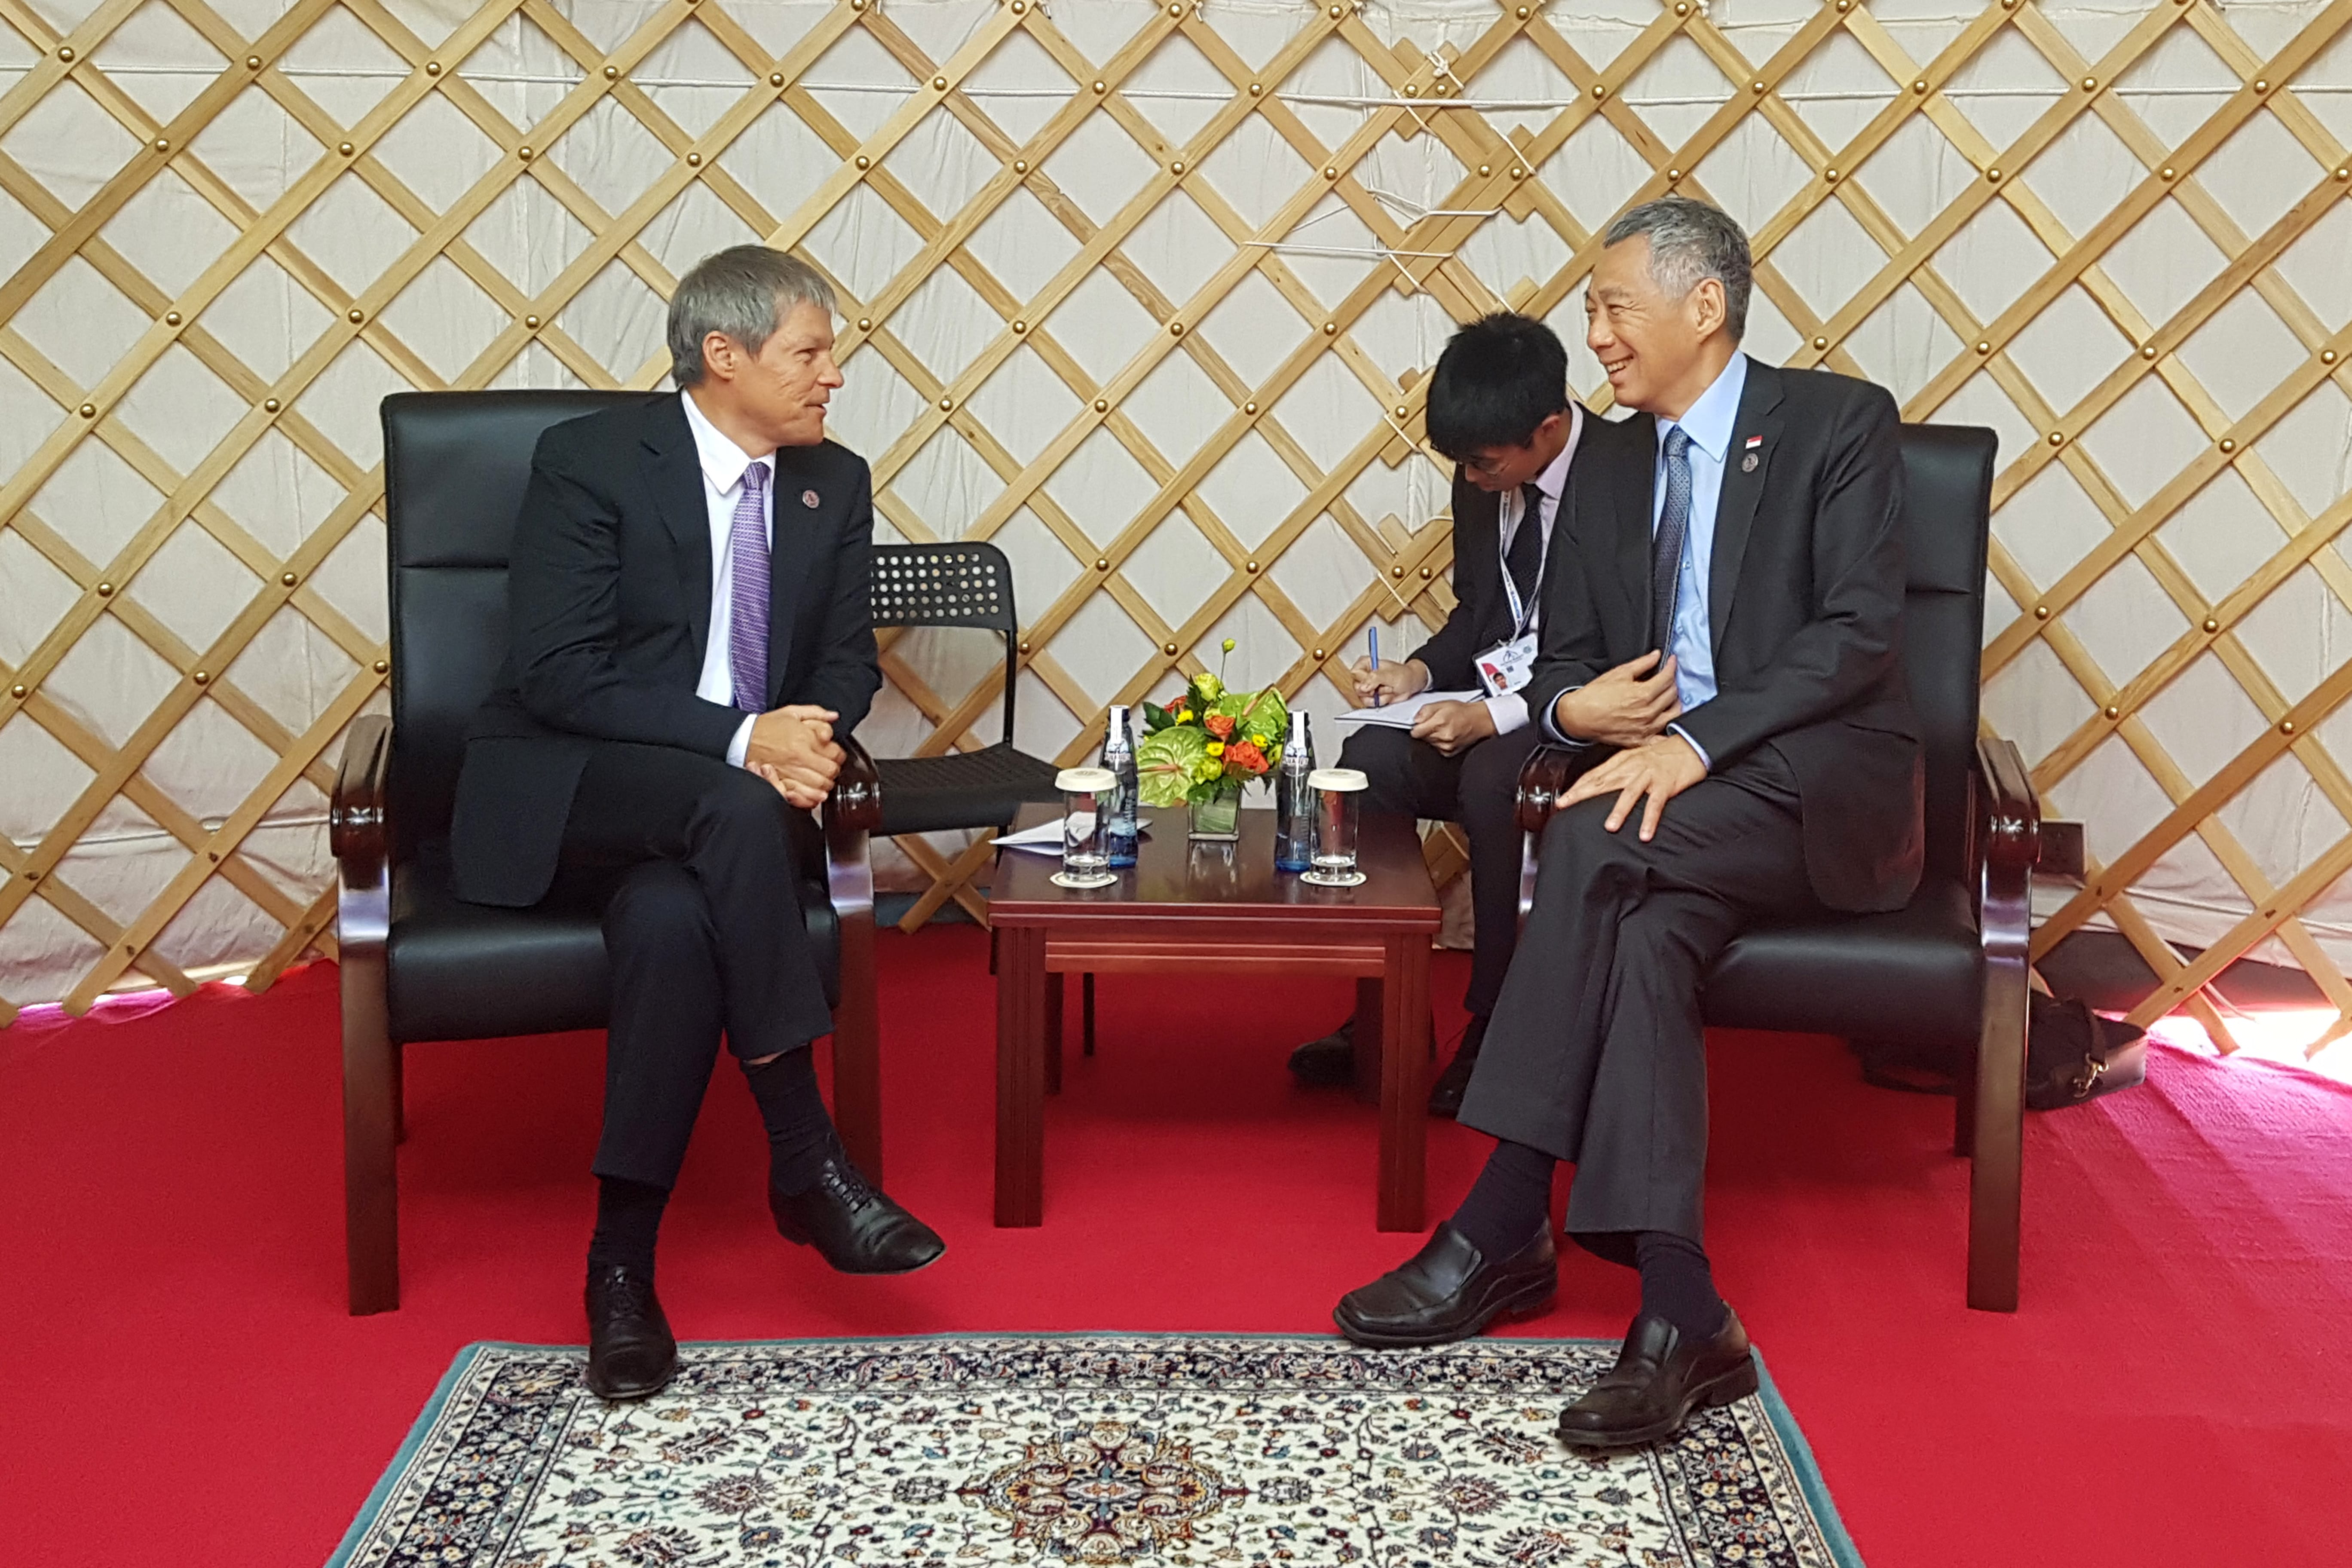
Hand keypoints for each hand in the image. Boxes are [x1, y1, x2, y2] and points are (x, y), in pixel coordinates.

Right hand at [745, 704, 844, 803]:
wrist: (743, 739)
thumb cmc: (766, 727)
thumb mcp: (792, 712)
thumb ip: (816, 713)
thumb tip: (834, 716)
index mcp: (805, 739)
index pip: (835, 754)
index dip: (839, 755)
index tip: (835, 754)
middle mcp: (799, 757)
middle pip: (830, 771)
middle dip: (834, 770)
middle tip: (829, 767)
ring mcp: (791, 772)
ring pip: (820, 785)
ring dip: (825, 784)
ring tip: (822, 779)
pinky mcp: (782, 783)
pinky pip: (803, 795)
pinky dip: (812, 796)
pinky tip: (814, 792)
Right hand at [1351, 656, 1428, 706]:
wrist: (1412, 684)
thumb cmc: (1404, 675)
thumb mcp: (1390, 675)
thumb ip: (1375, 678)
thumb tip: (1363, 686)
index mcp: (1365, 664)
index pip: (1355, 674)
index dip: (1365, 680)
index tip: (1376, 681)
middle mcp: (1364, 676)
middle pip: (1357, 688)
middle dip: (1374, 690)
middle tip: (1385, 685)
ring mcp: (1367, 688)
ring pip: (1363, 698)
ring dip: (1379, 697)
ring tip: (1388, 689)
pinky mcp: (1371, 697)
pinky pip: (1369, 704)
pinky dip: (1380, 702)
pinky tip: (1388, 696)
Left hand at [1410, 698, 1497, 755]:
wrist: (1479, 720)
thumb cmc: (1463, 711)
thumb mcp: (1442, 703)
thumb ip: (1425, 711)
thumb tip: (1415, 719)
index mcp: (1439, 723)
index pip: (1416, 732)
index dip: (1417, 727)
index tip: (1421, 723)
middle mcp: (1443, 737)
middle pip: (1422, 738)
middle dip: (1425, 730)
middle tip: (1436, 723)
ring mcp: (1446, 746)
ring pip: (1429, 743)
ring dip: (1432, 737)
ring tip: (1443, 728)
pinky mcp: (1449, 753)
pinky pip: (1436, 748)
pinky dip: (1438, 742)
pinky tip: (1446, 735)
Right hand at [1549, 650, 1680, 747]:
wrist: (1578, 716)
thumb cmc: (1594, 696)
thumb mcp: (1618, 673)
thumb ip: (1641, 664)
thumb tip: (1656, 655)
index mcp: (1643, 694)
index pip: (1667, 678)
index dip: (1672, 666)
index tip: (1671, 662)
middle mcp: (1647, 713)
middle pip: (1673, 695)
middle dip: (1673, 682)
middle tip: (1668, 677)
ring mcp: (1645, 729)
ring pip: (1674, 714)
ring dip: (1675, 703)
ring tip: (1669, 697)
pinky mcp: (1640, 741)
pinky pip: (1662, 736)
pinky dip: (1668, 728)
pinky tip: (1665, 720)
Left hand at [1558, 732, 1707, 841]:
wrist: (1691, 745)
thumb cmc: (1664, 753)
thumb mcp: (1636, 756)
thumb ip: (1619, 769)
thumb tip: (1601, 781)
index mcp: (1623, 761)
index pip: (1595, 774)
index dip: (1577, 786)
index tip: (1563, 798)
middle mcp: (1632, 767)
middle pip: (1603, 782)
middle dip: (1582, 794)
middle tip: (1566, 805)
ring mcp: (1649, 776)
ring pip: (1629, 794)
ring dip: (1619, 811)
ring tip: (1609, 826)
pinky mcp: (1666, 785)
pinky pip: (1656, 804)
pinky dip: (1650, 819)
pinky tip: (1645, 834)